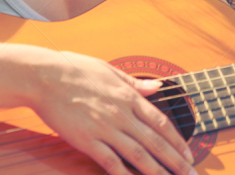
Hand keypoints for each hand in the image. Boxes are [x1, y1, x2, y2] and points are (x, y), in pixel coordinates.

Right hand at [28, 50, 196, 174]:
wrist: (44, 77)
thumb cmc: (75, 70)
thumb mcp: (111, 71)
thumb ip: (136, 83)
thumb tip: (158, 86)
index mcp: (129, 97)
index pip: (161, 123)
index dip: (177, 141)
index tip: (188, 153)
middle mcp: (122, 113)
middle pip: (155, 141)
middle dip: (175, 160)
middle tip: (190, 173)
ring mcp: (105, 127)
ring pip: (137, 153)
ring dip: (156, 170)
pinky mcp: (86, 139)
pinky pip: (110, 160)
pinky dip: (124, 173)